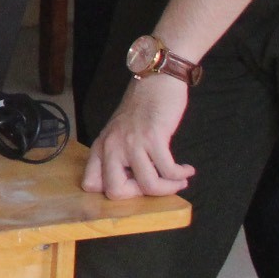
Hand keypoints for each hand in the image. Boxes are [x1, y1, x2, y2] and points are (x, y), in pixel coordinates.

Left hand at [82, 73, 194, 200]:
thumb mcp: (119, 134)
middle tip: (156, 185)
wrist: (155, 82)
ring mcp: (131, 142)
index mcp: (100, 147)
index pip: (91, 184)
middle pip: (115, 191)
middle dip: (140, 195)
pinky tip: (187, 170)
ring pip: (147, 185)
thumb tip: (135, 188)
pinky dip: (181, 175)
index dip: (114, 192)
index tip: (135, 186)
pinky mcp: (153, 137)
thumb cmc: (141, 110)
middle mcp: (111, 146)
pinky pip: (168, 170)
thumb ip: (119, 157)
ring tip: (179, 181)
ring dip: (169, 188)